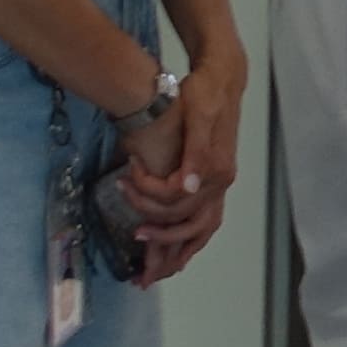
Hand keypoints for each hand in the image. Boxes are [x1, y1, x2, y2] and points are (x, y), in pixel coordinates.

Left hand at [123, 39, 246, 280]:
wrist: (221, 77)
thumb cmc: (204, 92)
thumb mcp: (198, 113)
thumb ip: (195, 152)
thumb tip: (189, 188)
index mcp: (215, 169)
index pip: (176, 199)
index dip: (147, 196)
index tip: (124, 181)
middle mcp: (220, 182)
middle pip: (188, 224)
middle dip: (160, 241)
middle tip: (133, 244)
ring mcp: (219, 184)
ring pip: (200, 231)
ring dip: (175, 251)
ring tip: (151, 269)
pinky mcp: (214, 182)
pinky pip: (203, 223)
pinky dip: (187, 241)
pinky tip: (171, 250)